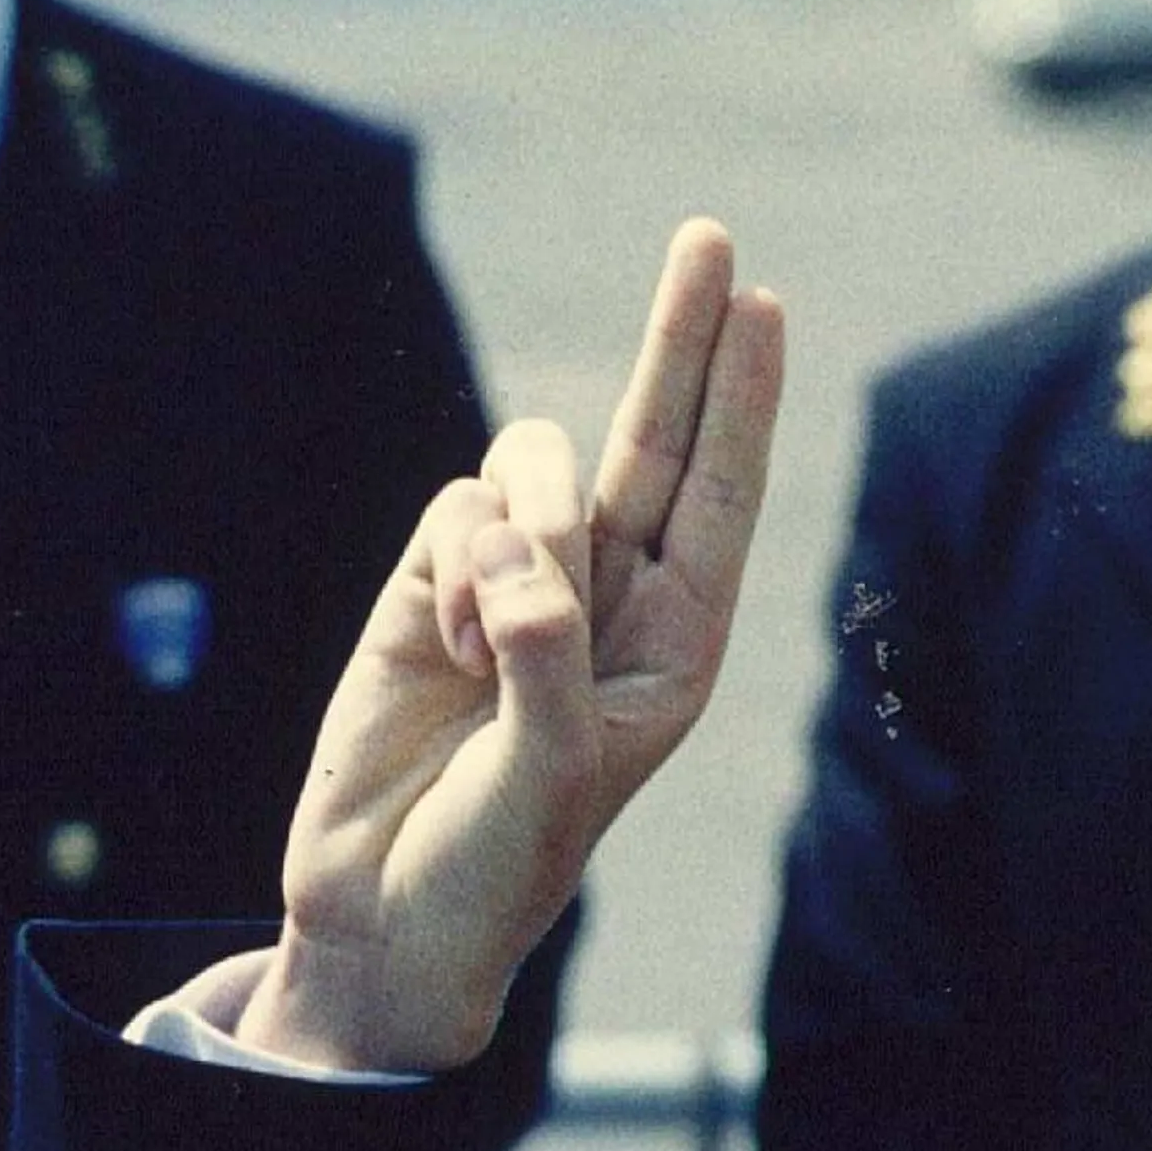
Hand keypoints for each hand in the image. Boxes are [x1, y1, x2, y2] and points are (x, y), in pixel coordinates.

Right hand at [241, 216, 786, 1075]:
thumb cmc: (497, 866)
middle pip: (651, 442)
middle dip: (680, 343)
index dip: (740, 403)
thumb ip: (545, 653)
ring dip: (522, 530)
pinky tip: (444, 648)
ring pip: (537, 469)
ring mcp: (520, 585)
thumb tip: (515, 543)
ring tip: (492, 640)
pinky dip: (452, 566)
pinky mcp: (435, 581)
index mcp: (673, 654)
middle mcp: (607, 605)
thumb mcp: (549, 772)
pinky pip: (459, 508)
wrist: (387, 913)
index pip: (718, 503)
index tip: (764, 306)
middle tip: (711, 237)